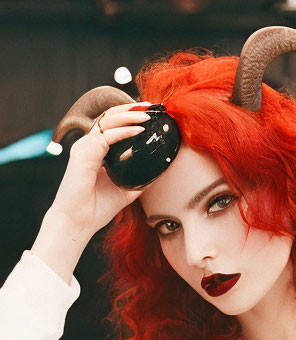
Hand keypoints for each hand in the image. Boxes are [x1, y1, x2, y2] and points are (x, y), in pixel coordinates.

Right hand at [46, 101, 152, 239]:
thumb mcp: (127, 190)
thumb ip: (140, 179)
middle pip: (109, 117)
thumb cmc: (97, 207)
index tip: (150, 113)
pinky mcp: (83, 154)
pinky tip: (138, 130)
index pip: (113, 125)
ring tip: (148, 114)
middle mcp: (89, 145)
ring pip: (107, 121)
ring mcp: (85, 148)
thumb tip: (160, 173)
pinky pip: (105, 137)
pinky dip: (123, 131)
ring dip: (129, 115)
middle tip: (151, 106)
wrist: (78, 222)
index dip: (130, 116)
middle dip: (131, 109)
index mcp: (97, 150)